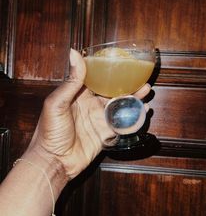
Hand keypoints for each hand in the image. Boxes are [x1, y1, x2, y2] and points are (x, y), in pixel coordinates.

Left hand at [27, 49, 150, 178]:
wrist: (54, 162)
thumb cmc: (49, 132)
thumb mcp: (57, 103)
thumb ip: (71, 81)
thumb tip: (74, 53)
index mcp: (79, 95)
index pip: (96, 78)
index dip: (108, 70)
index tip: (121, 61)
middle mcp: (91, 105)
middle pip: (112, 91)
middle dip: (126, 84)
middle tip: (140, 77)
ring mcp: (99, 119)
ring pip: (120, 105)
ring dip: (133, 98)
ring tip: (146, 90)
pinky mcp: (106, 133)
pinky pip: (122, 123)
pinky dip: (134, 117)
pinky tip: (144, 110)